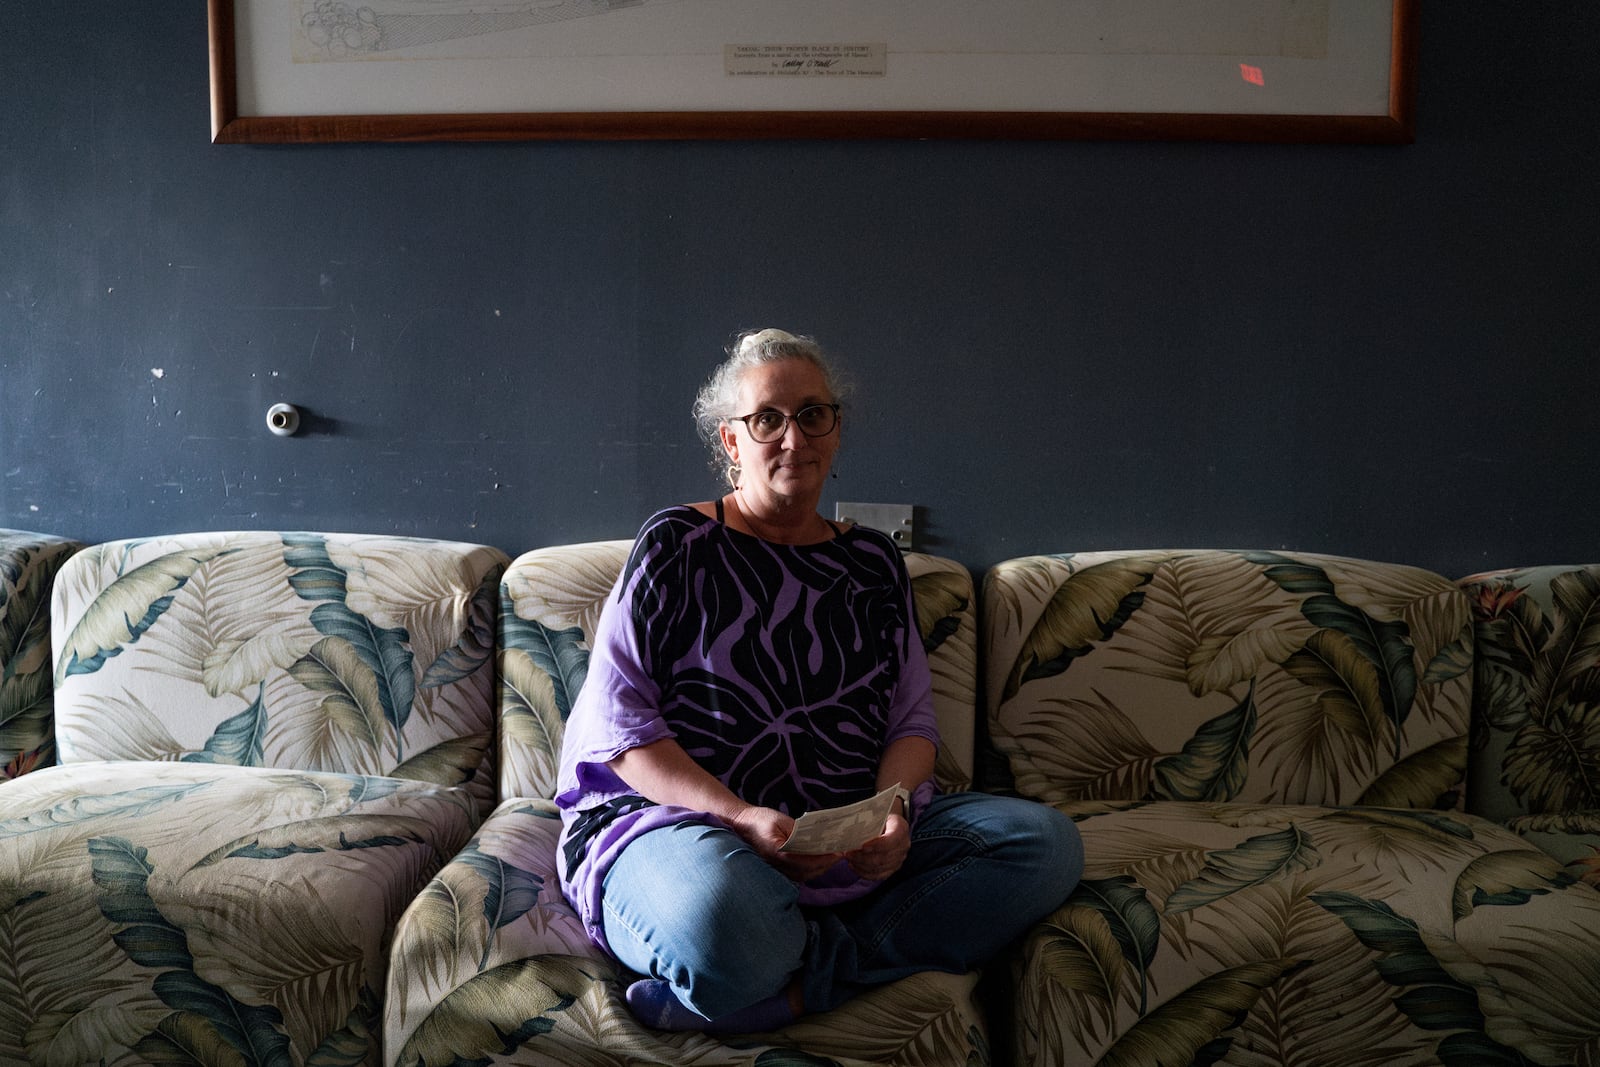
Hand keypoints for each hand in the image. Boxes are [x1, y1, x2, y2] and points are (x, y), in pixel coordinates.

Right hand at [726, 804, 843, 881]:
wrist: (742, 825)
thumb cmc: (760, 820)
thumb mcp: (781, 821)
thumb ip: (799, 831)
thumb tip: (819, 838)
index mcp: (777, 853)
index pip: (805, 861)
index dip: (822, 859)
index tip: (837, 854)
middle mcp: (777, 865)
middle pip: (808, 871)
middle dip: (826, 864)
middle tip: (841, 854)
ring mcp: (777, 869)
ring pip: (805, 875)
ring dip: (821, 868)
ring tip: (834, 856)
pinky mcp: (779, 869)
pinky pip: (799, 873)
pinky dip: (812, 868)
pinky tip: (821, 859)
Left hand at [845, 811, 910, 881]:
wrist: (889, 824)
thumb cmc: (880, 817)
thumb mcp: (877, 813)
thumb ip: (867, 820)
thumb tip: (849, 827)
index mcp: (901, 829)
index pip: (891, 841)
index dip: (876, 845)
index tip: (861, 846)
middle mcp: (903, 846)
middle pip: (883, 857)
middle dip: (863, 857)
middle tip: (848, 853)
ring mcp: (899, 859)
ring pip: (879, 868)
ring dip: (861, 865)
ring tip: (849, 858)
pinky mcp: (892, 869)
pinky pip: (878, 875)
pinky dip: (864, 872)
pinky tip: (853, 865)